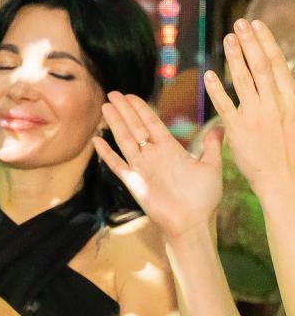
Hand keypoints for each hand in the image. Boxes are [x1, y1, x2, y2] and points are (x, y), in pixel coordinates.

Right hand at [94, 91, 222, 238]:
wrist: (192, 222)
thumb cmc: (203, 197)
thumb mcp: (211, 166)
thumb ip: (211, 145)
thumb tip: (219, 127)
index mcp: (170, 149)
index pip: (151, 123)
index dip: (140, 108)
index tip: (130, 96)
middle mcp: (153, 155)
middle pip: (135, 127)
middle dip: (124, 110)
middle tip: (113, 93)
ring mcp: (142, 168)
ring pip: (125, 140)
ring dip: (115, 123)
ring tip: (105, 107)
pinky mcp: (134, 183)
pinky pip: (117, 165)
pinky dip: (107, 154)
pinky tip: (97, 141)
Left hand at [206, 18, 294, 195]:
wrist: (286, 179)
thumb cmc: (291, 150)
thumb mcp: (292, 119)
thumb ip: (282, 97)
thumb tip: (275, 80)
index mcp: (290, 98)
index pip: (276, 63)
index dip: (265, 43)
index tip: (257, 26)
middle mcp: (275, 103)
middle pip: (261, 65)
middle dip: (251, 42)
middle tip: (241, 22)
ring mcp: (257, 115)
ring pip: (244, 80)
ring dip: (235, 57)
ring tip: (228, 38)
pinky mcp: (240, 130)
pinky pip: (225, 106)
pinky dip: (217, 89)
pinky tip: (209, 74)